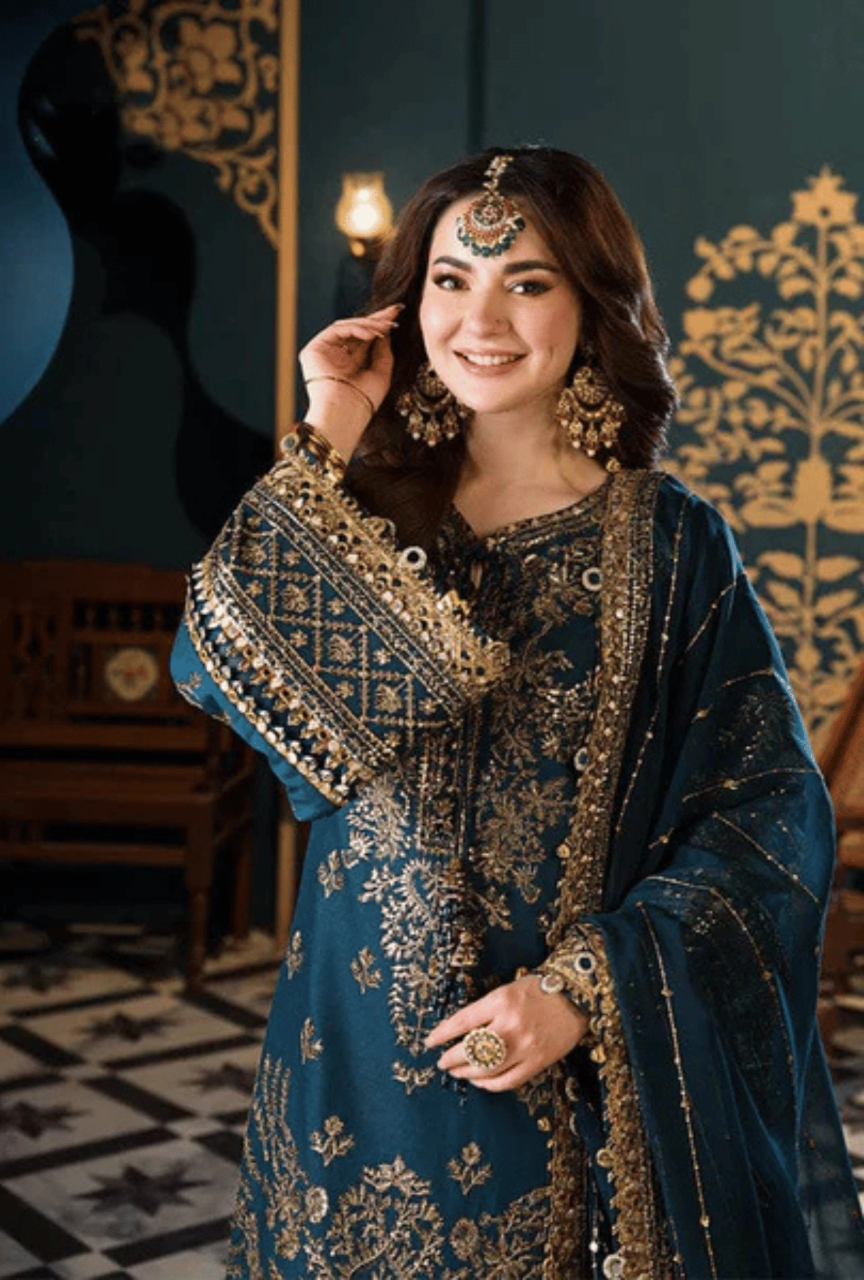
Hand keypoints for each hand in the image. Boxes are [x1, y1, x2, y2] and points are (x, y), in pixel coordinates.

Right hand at [298, 305, 400, 456]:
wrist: (346, 414)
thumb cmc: (363, 401)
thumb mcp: (380, 372)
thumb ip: (383, 351)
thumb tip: (386, 330)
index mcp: (348, 365)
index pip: (363, 339)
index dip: (379, 326)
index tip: (396, 316)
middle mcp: (334, 357)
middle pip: (354, 330)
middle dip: (375, 320)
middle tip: (394, 312)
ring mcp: (323, 352)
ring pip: (346, 327)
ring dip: (369, 324)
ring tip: (386, 327)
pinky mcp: (314, 349)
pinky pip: (337, 329)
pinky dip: (356, 328)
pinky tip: (372, 333)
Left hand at [425, 974, 587, 1091]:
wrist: (576, 997)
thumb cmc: (538, 990)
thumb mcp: (507, 990)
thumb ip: (485, 1010)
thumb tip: (459, 1032)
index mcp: (501, 1001)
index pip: (462, 1022)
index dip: (442, 1035)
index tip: (430, 1042)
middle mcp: (510, 1025)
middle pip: (471, 1050)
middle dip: (451, 1059)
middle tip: (442, 1061)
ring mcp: (525, 1047)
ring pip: (486, 1069)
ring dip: (466, 1073)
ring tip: (457, 1071)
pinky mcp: (537, 1063)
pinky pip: (507, 1081)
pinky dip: (489, 1084)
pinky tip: (480, 1080)